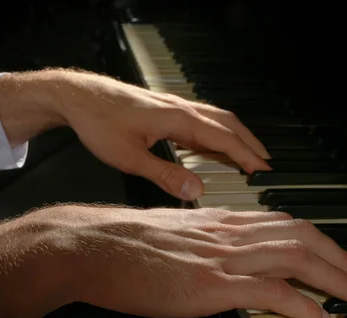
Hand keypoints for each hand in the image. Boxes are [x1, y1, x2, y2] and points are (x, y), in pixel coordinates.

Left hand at [0, 69, 270, 200]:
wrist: (79, 96)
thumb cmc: (99, 122)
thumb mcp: (129, 157)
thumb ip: (164, 175)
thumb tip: (196, 192)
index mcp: (179, 119)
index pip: (225, 139)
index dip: (247, 156)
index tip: (265, 172)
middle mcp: (182, 109)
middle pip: (229, 124)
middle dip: (251, 145)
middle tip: (267, 165)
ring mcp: (176, 106)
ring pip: (218, 119)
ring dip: (237, 137)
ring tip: (250, 156)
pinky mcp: (167, 109)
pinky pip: (203, 120)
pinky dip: (218, 133)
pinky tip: (215, 146)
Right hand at [0, 205, 346, 317]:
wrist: (92, 245)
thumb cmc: (126, 241)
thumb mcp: (175, 234)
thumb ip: (206, 241)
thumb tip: (226, 258)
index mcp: (219, 220)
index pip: (283, 223)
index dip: (316, 239)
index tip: (332, 255)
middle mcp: (227, 232)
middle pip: (299, 235)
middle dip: (337, 256)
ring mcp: (220, 257)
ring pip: (293, 256)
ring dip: (331, 276)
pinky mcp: (208, 283)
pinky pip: (267, 290)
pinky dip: (299, 302)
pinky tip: (317, 317)